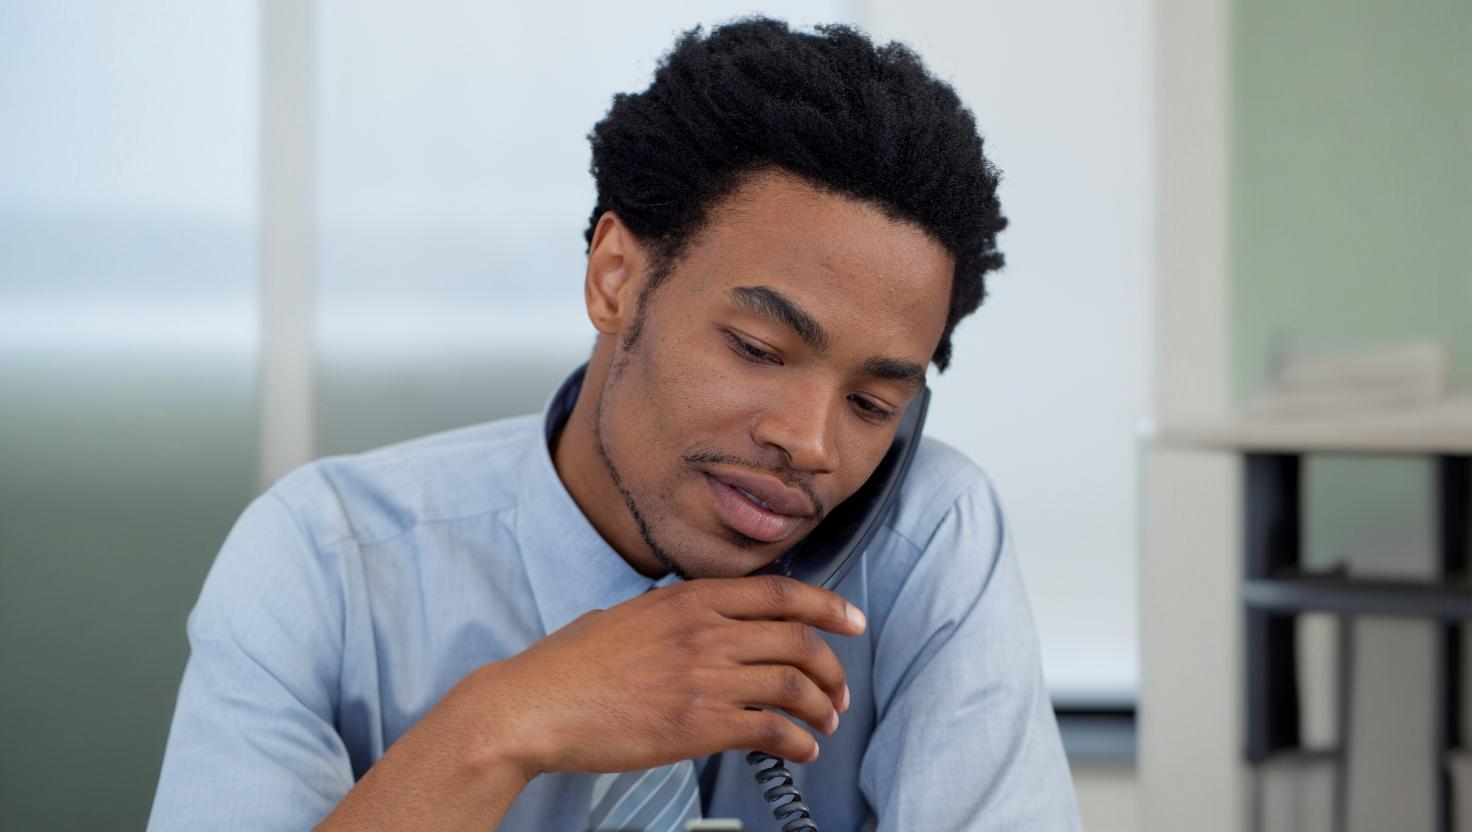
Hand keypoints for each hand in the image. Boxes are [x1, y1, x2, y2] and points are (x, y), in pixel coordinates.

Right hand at [451, 574, 865, 777]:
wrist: (534, 705)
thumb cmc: (570, 665)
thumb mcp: (630, 614)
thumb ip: (675, 613)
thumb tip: (705, 620)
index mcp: (689, 598)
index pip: (782, 592)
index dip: (829, 605)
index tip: (851, 619)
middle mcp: (704, 631)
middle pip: (799, 639)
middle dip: (832, 666)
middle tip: (839, 687)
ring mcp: (703, 677)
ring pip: (794, 685)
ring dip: (822, 707)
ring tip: (824, 722)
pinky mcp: (697, 725)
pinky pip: (770, 730)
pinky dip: (798, 742)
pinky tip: (800, 749)